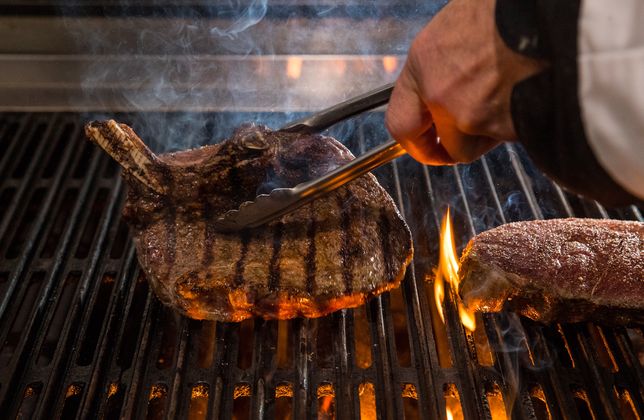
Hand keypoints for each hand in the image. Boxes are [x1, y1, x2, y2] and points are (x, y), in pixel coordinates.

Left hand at [385, 0, 545, 164]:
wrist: (557, 16)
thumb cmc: (513, 10)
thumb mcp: (465, 19)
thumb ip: (449, 56)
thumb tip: (452, 69)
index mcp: (425, 62)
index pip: (400, 120)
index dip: (413, 139)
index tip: (421, 142)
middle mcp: (442, 95)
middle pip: (439, 146)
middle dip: (444, 153)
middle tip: (453, 148)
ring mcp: (473, 116)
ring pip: (475, 145)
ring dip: (487, 134)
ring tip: (509, 102)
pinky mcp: (506, 130)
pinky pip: (506, 139)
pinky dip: (516, 128)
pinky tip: (530, 99)